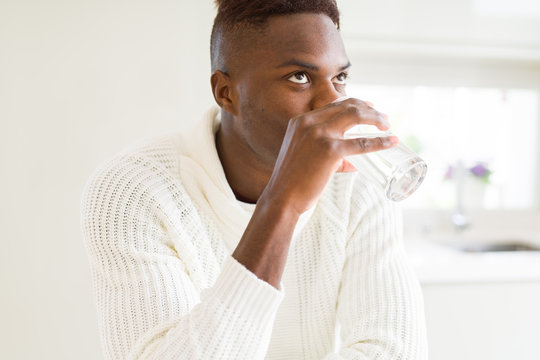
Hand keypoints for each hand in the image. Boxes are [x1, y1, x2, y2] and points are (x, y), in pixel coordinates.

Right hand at [259, 98, 397, 216]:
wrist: (282, 197)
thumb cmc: (292, 182)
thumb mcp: (303, 156)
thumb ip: (326, 153)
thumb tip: (351, 162)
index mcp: (301, 121)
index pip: (333, 105)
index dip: (355, 103)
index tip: (369, 107)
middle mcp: (309, 122)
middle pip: (347, 106)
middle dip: (369, 109)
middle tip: (383, 118)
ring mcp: (319, 134)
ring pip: (355, 116)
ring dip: (375, 118)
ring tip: (387, 125)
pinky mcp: (330, 150)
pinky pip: (361, 143)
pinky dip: (379, 142)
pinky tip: (391, 141)